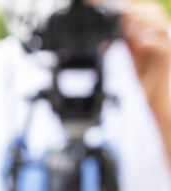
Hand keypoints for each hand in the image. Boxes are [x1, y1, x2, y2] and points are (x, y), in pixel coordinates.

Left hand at [123, 2, 170, 117]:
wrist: (152, 93)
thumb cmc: (144, 71)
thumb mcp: (131, 50)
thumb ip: (126, 36)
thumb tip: (114, 23)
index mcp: (155, 30)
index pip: (149, 10)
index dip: (135, 6)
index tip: (119, 7)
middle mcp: (162, 34)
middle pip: (156, 12)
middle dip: (138, 11)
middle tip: (122, 15)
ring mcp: (166, 45)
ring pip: (160, 25)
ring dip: (143, 23)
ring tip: (128, 28)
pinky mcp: (166, 59)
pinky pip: (162, 46)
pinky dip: (149, 42)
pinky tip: (138, 44)